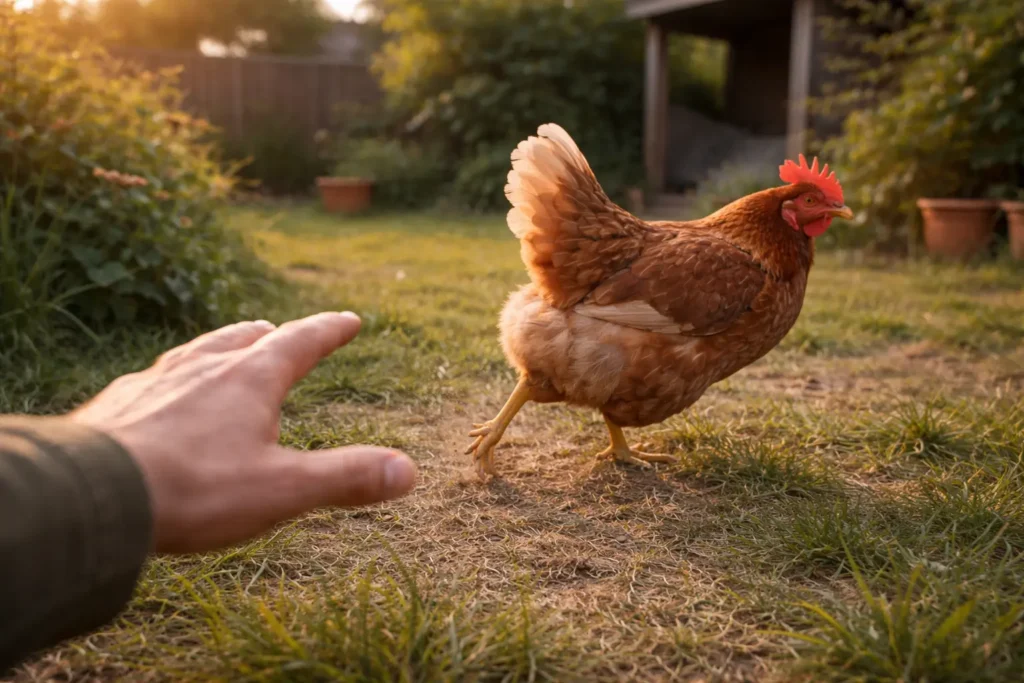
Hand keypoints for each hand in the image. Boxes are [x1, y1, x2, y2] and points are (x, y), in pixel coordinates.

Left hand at [70, 312, 416, 553]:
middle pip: (243, 339)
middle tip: (278, 332)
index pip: (301, 342)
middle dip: (269, 336)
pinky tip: (162, 399)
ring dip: (219, 350)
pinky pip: (154, 380)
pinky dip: (173, 381)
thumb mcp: (283, 489)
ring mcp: (155, 381)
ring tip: (224, 353)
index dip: (329, 331)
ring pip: (196, 352)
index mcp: (250, 379)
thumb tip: (408, 471)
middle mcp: (203, 367)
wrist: (93, 494)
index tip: (349, 319)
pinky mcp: (118, 403)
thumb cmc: (194, 489)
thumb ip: (346, 478)